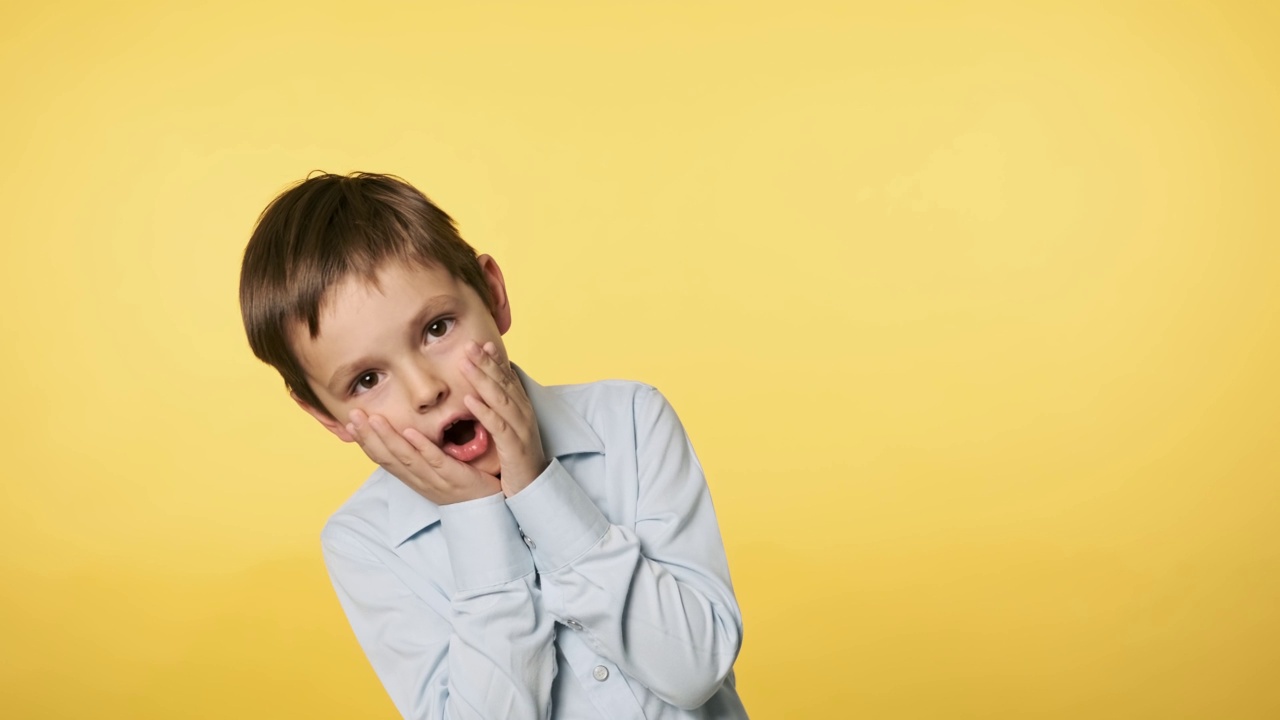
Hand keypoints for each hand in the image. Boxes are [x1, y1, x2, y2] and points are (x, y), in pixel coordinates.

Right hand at [346, 409, 501, 504]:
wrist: (488, 514)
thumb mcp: (435, 472)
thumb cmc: (462, 487)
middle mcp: (419, 480)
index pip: (383, 459)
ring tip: (374, 419)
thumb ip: (420, 455)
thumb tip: (406, 433)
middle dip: (368, 436)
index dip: (365, 441)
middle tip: (353, 414)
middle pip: (388, 458)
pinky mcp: (455, 478)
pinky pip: (436, 461)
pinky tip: (410, 432)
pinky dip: (421, 447)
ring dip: (388, 438)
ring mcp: (436, 480)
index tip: (349, 422)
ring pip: (406, 458)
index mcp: (413, 478)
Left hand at [460, 341, 548, 496]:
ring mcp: (521, 430)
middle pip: (503, 384)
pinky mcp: (515, 447)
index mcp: (521, 409)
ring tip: (465, 364)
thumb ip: (499, 410)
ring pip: (501, 399)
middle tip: (468, 345)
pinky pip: (498, 426)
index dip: (493, 361)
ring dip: (483, 380)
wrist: (534, 489)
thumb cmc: (518, 459)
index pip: (507, 379)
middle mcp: (523, 415)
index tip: (479, 343)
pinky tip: (469, 400)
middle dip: (486, 363)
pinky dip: (484, 411)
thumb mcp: (509, 430)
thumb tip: (483, 392)